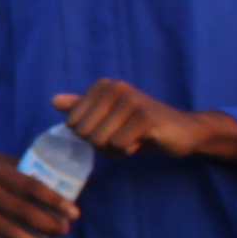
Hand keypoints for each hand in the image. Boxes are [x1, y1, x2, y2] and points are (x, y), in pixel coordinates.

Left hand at [49, 80, 236, 161]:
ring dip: (115, 150)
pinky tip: (143, 142)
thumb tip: (53, 100)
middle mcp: (115, 87)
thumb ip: (82, 108)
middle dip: (101, 144)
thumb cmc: (141, 125)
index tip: (111, 129)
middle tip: (123, 136)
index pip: (73, 124)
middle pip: (84, 133)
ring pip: (100, 141)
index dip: (90, 136)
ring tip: (133, 139)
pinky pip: (118, 145)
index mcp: (103, 86)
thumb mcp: (109, 116)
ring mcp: (131, 100)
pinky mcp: (145, 117)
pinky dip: (128, 151)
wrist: (183, 131)